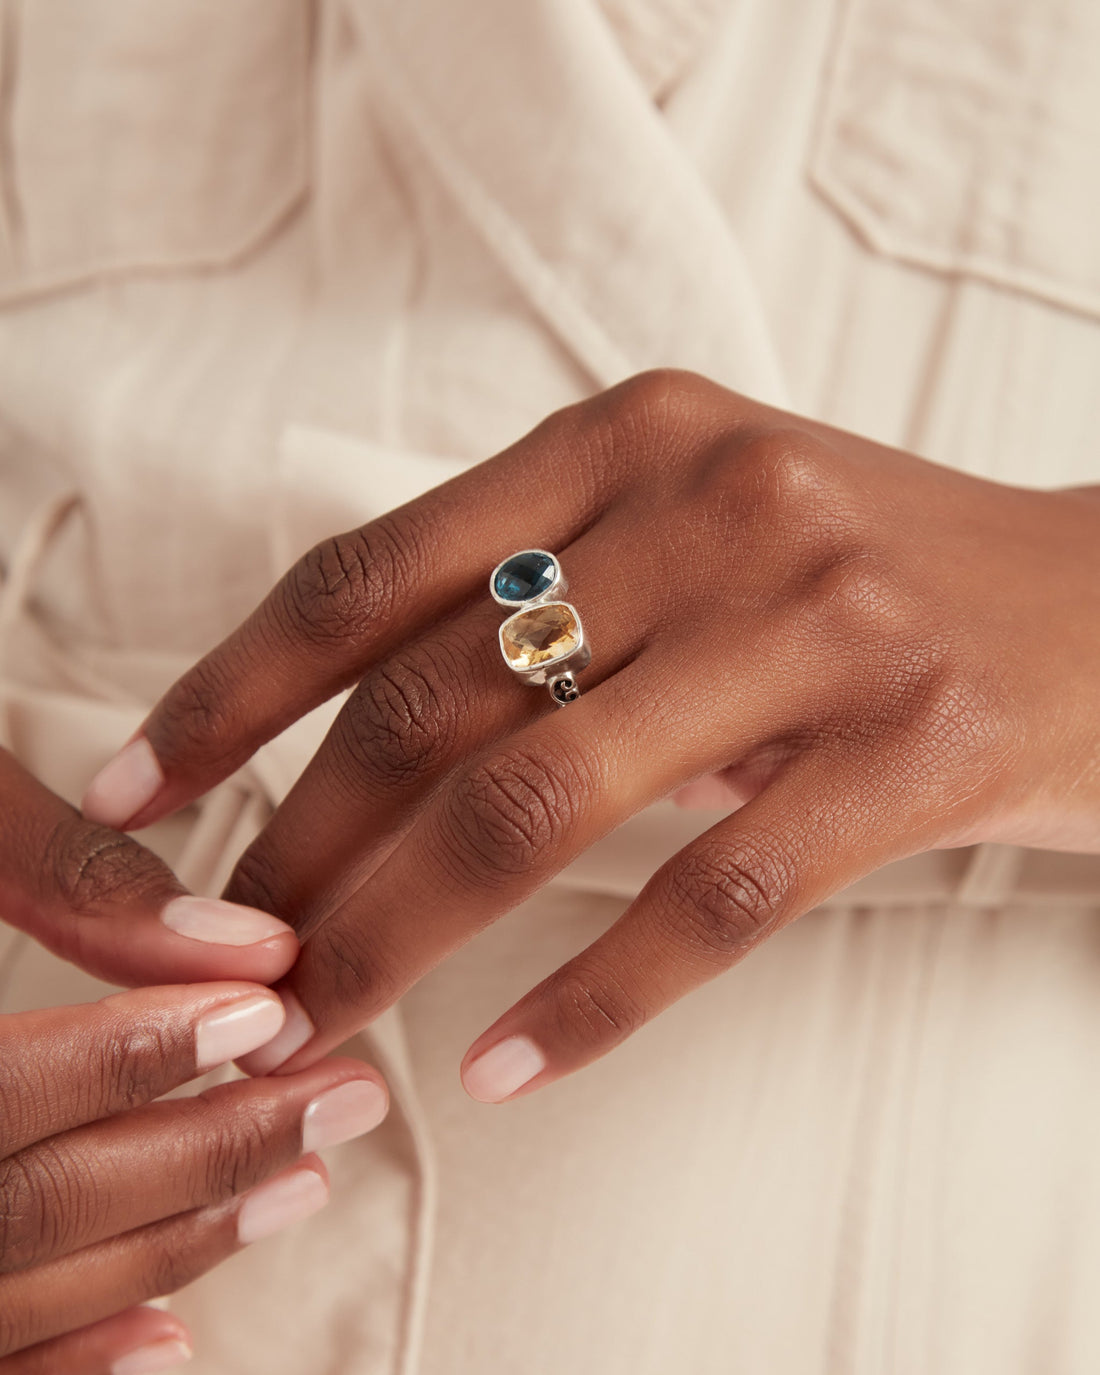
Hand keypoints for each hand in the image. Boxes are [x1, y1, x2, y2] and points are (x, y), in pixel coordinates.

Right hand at [0, 749, 388, 1370]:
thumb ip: (56, 872)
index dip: (131, 1054)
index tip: (262, 1005)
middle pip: (11, 1216)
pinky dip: (65, 1362)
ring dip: (162, 1248)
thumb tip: (234, 940)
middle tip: (340, 1100)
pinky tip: (170, 1335)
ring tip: (298, 1178)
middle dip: (196, 1161)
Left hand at [82, 371, 1099, 1100]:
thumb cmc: (869, 569)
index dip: (233, 688)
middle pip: (434, 703)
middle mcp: (713, 506)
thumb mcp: (700, 518)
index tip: (143, 787)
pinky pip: (710, 901)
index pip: (374, 572)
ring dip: (405, 934)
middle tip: (234, 946)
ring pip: (543, 805)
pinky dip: (592, 997)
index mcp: (631, 436)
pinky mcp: (909, 747)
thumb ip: (547, 583)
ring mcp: (817, 623)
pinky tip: (511, 1064)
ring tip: (328, 1018)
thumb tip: (356, 734)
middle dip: (302, 845)